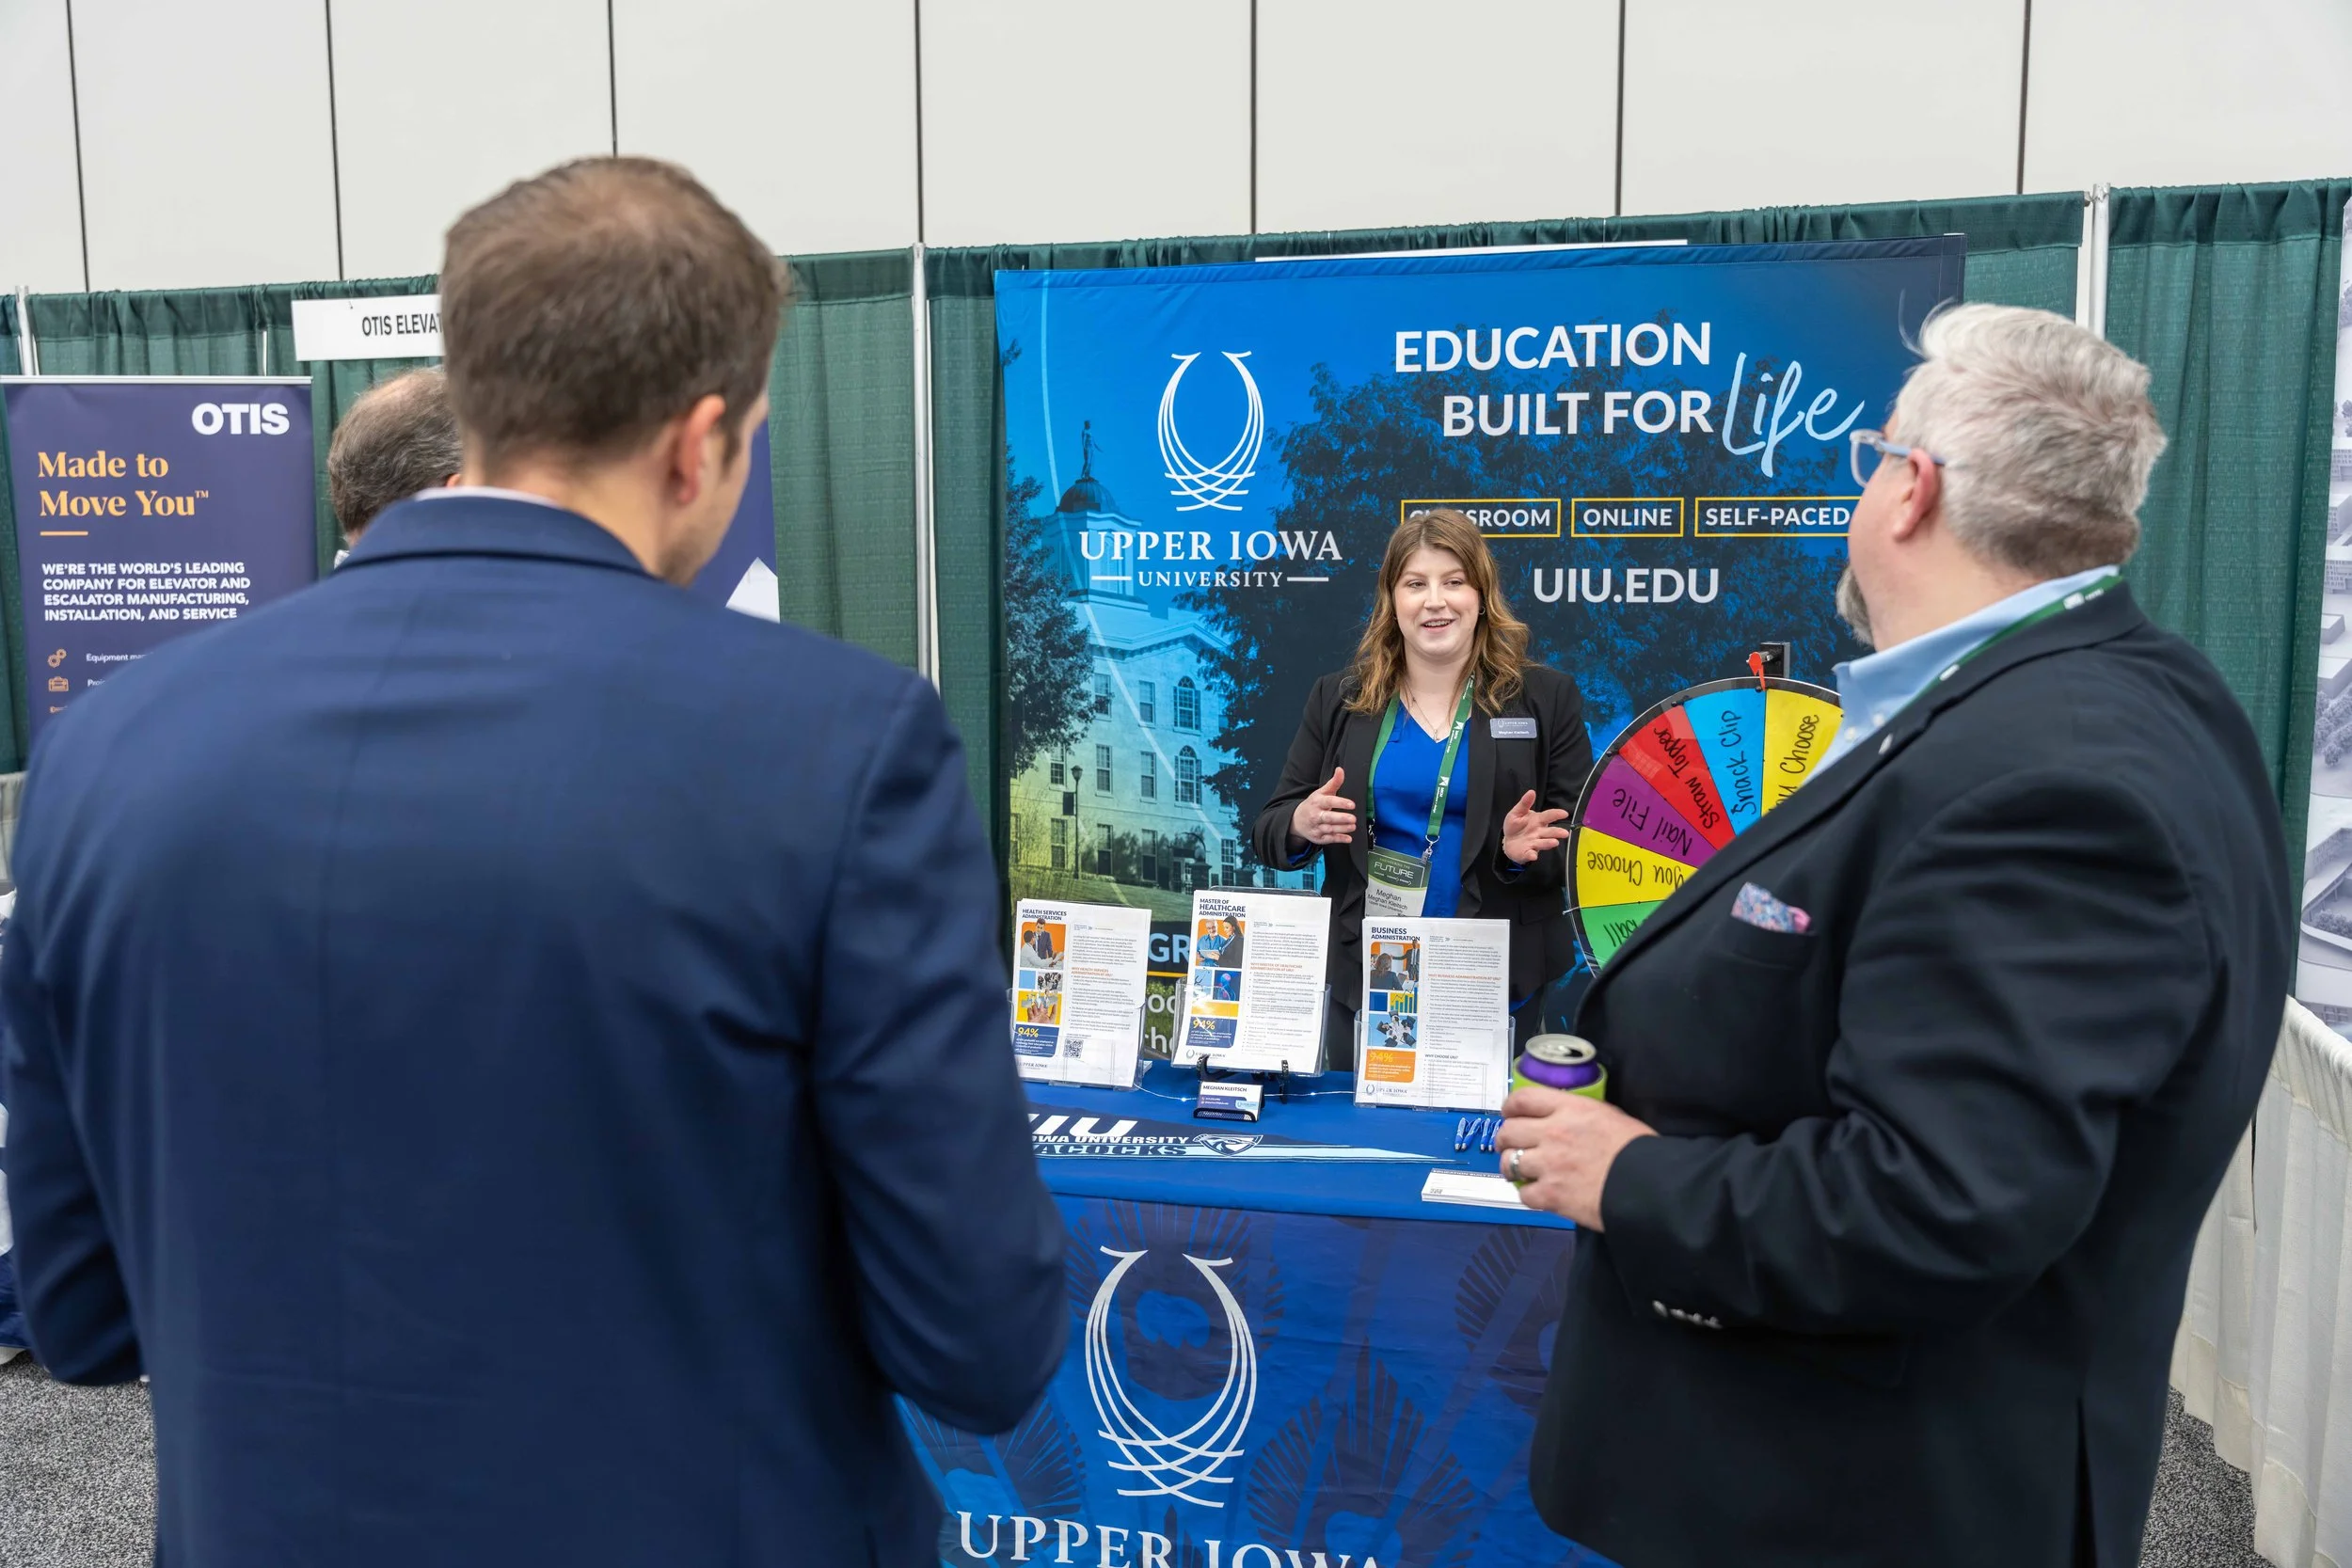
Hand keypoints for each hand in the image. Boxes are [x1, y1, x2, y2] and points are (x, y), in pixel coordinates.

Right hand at [1289, 767, 1356, 846]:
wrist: (1297, 820)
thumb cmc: (1314, 804)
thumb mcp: (1321, 792)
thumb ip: (1333, 782)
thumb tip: (1341, 769)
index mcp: (1317, 802)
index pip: (1329, 802)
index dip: (1340, 803)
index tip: (1352, 804)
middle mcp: (1316, 815)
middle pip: (1328, 817)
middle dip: (1341, 818)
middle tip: (1353, 818)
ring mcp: (1316, 827)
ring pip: (1330, 829)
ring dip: (1342, 828)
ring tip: (1353, 826)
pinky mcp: (1318, 838)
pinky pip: (1329, 839)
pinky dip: (1338, 839)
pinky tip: (1348, 838)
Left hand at [1496, 1084, 1655, 1227]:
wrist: (1651, 1184)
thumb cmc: (1638, 1149)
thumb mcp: (1609, 1115)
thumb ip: (1580, 1115)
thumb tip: (1566, 1119)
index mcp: (1570, 1109)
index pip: (1522, 1099)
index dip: (1510, 1108)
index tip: (1509, 1114)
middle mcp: (1553, 1133)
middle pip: (1508, 1131)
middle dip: (1504, 1139)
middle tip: (1510, 1146)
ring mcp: (1549, 1165)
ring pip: (1509, 1163)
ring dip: (1511, 1168)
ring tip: (1519, 1173)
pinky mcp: (1552, 1195)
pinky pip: (1524, 1195)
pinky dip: (1529, 1195)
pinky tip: (1540, 1195)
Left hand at [1502, 789, 1570, 864]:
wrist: (1508, 841)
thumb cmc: (1515, 826)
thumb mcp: (1517, 812)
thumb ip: (1524, 803)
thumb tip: (1531, 791)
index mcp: (1538, 821)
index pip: (1549, 816)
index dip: (1556, 814)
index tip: (1564, 813)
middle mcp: (1539, 832)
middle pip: (1550, 832)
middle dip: (1557, 832)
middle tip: (1564, 833)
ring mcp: (1534, 843)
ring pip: (1543, 843)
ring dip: (1548, 843)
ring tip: (1554, 843)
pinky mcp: (1527, 852)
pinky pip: (1530, 854)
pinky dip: (1532, 855)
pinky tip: (1533, 855)